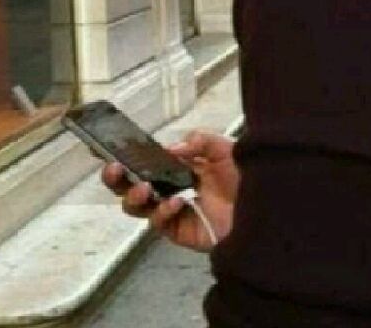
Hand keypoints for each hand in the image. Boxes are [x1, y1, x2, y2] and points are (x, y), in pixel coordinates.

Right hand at [101, 131, 238, 252]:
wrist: (264, 205)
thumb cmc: (245, 176)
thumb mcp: (224, 147)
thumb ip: (198, 141)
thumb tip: (170, 149)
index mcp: (177, 167)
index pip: (144, 162)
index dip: (123, 157)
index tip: (106, 150)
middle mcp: (169, 188)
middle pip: (129, 186)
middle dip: (115, 179)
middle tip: (114, 170)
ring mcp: (171, 210)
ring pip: (136, 207)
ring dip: (134, 196)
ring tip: (145, 188)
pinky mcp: (178, 230)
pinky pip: (159, 223)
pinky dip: (162, 211)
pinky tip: (176, 202)